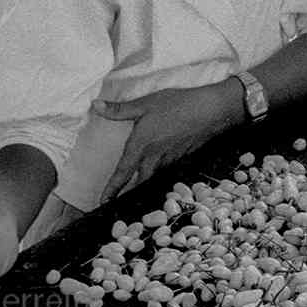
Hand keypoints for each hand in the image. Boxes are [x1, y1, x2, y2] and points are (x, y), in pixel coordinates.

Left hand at [94, 82, 238, 203]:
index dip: (111, 189)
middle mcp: (154, 158)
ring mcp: (169, 160)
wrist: (211, 111)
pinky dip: (158, 175)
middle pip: (138, 183)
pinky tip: (158, 171)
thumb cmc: (178, 105)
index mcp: (141, 146)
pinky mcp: (182, 157)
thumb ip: (119, 109)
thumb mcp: (145, 104)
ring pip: (152, 178)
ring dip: (142, 185)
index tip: (102, 202)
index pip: (122, 174)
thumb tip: (95, 106)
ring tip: (134, 191)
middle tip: (116, 203)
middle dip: (126, 194)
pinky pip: (165, 171)